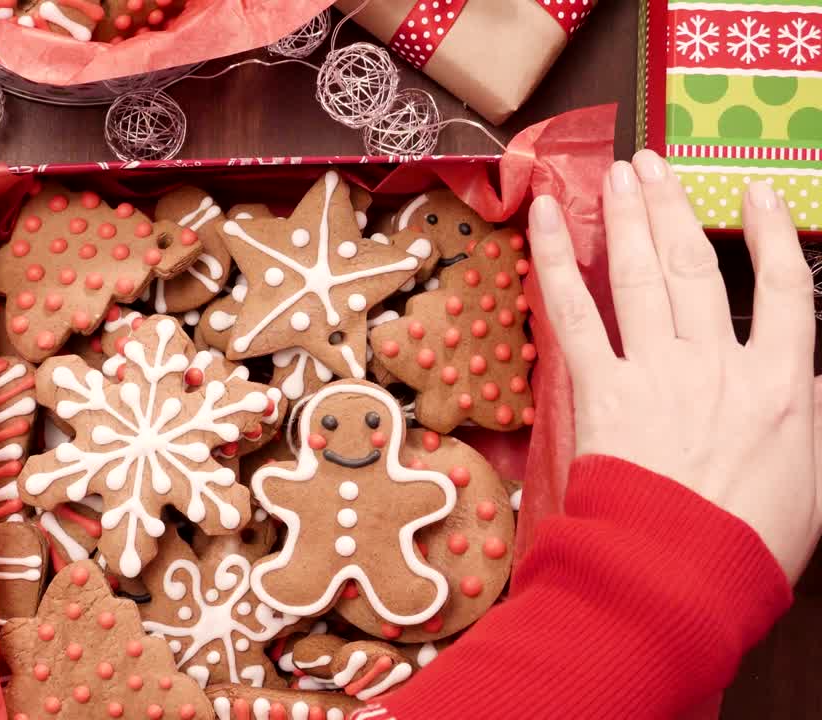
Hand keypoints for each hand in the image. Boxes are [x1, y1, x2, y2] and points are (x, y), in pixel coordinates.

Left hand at [528, 149, 820, 582]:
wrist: (681, 577)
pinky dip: (555, 261)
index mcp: (783, 384)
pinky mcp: (600, 391)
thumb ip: (806, 414)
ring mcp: (656, 373)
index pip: (788, 288)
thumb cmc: (750, 542)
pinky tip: (542, 218)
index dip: (773, 234)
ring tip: (619, 173)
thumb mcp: (811, 478)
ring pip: (642, 276)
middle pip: (699, 267)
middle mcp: (719, 365)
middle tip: (655, 163)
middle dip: (674, 208)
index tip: (757, 193)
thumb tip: (805, 378)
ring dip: (628, 217)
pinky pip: (574, 313)